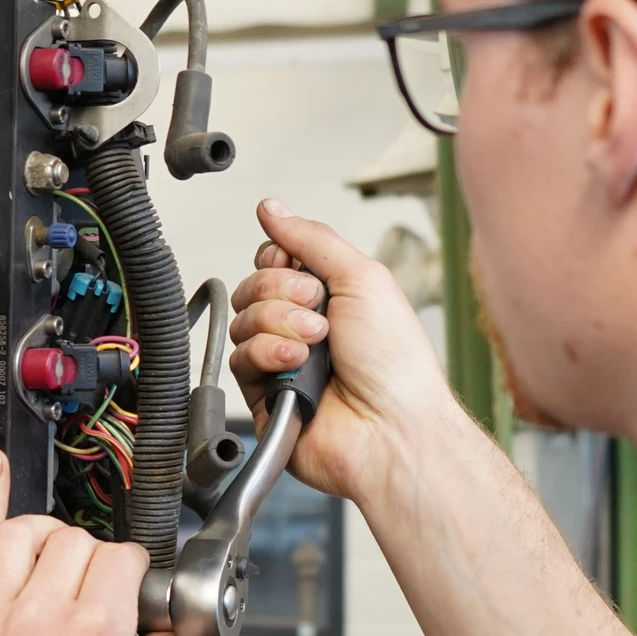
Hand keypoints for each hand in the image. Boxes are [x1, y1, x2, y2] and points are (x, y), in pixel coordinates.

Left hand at [0, 448, 187, 635]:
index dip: (133, 575)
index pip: (122, 559)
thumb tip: (161, 628)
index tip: (131, 594)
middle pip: (74, 543)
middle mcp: (38, 618)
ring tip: (57, 557)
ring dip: (47, 537)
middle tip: (97, 594)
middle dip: (94, 561)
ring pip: (20, 536)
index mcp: (95, 633)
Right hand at [229, 199, 459, 501]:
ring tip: (316, 346)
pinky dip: (270, 357)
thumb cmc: (395, 363)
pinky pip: (240, 360)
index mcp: (328, 297)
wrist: (391, 427)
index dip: (281, 261)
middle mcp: (302, 327)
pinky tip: (298, 368)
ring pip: (243, 322)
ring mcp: (282, 361)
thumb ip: (312, 238)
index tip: (306, 274)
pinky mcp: (264, 395)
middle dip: (283, 295)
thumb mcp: (362, 277)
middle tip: (320, 314)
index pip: (274, 260)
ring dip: (280, 327)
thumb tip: (272, 208)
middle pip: (253, 287)